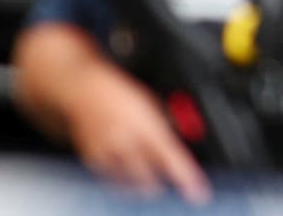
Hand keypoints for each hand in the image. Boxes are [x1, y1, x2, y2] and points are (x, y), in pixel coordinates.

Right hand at [63, 65, 210, 203]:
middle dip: (161, 187)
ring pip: (128, 183)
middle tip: (171, 188)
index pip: (172, 156)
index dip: (186, 177)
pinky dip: (120, 182)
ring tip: (149, 187)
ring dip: (141, 188)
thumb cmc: (120, 95)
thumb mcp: (152, 105)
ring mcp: (107, 151)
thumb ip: (166, 125)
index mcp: (147, 125)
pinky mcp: (91, 158)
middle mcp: (127, 140)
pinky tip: (125, 180)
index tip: (198, 192)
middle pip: (148, 177)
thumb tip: (180, 141)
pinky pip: (109, 178)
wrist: (84, 91)